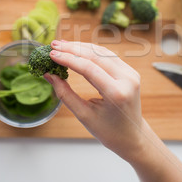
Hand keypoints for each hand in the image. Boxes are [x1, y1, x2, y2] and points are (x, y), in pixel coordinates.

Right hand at [44, 40, 149, 161]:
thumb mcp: (84, 115)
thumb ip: (65, 94)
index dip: (69, 59)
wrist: (132, 136)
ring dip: (81, 47)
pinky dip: (90, 51)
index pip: (89, 69)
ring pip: (102, 52)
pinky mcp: (129, 71)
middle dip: (73, 49)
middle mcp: (127, 80)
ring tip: (61, 45)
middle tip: (53, 45)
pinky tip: (76, 49)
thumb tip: (49, 74)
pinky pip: (107, 56)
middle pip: (96, 56)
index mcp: (117, 94)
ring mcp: (131, 74)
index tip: (52, 54)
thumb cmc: (108, 131)